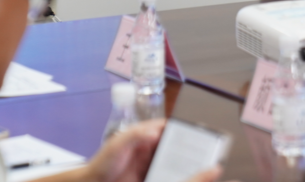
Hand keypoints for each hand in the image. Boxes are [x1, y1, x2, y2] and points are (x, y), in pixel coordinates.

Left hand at [81, 120, 226, 181]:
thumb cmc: (101, 165)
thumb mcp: (117, 145)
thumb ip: (135, 135)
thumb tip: (156, 129)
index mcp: (143, 137)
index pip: (166, 128)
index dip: (181, 129)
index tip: (195, 132)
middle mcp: (149, 150)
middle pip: (174, 146)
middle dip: (188, 149)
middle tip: (203, 153)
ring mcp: (150, 166)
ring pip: (172, 163)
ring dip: (184, 165)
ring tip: (199, 166)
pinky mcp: (150, 179)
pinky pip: (166, 176)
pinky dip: (175, 176)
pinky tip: (185, 177)